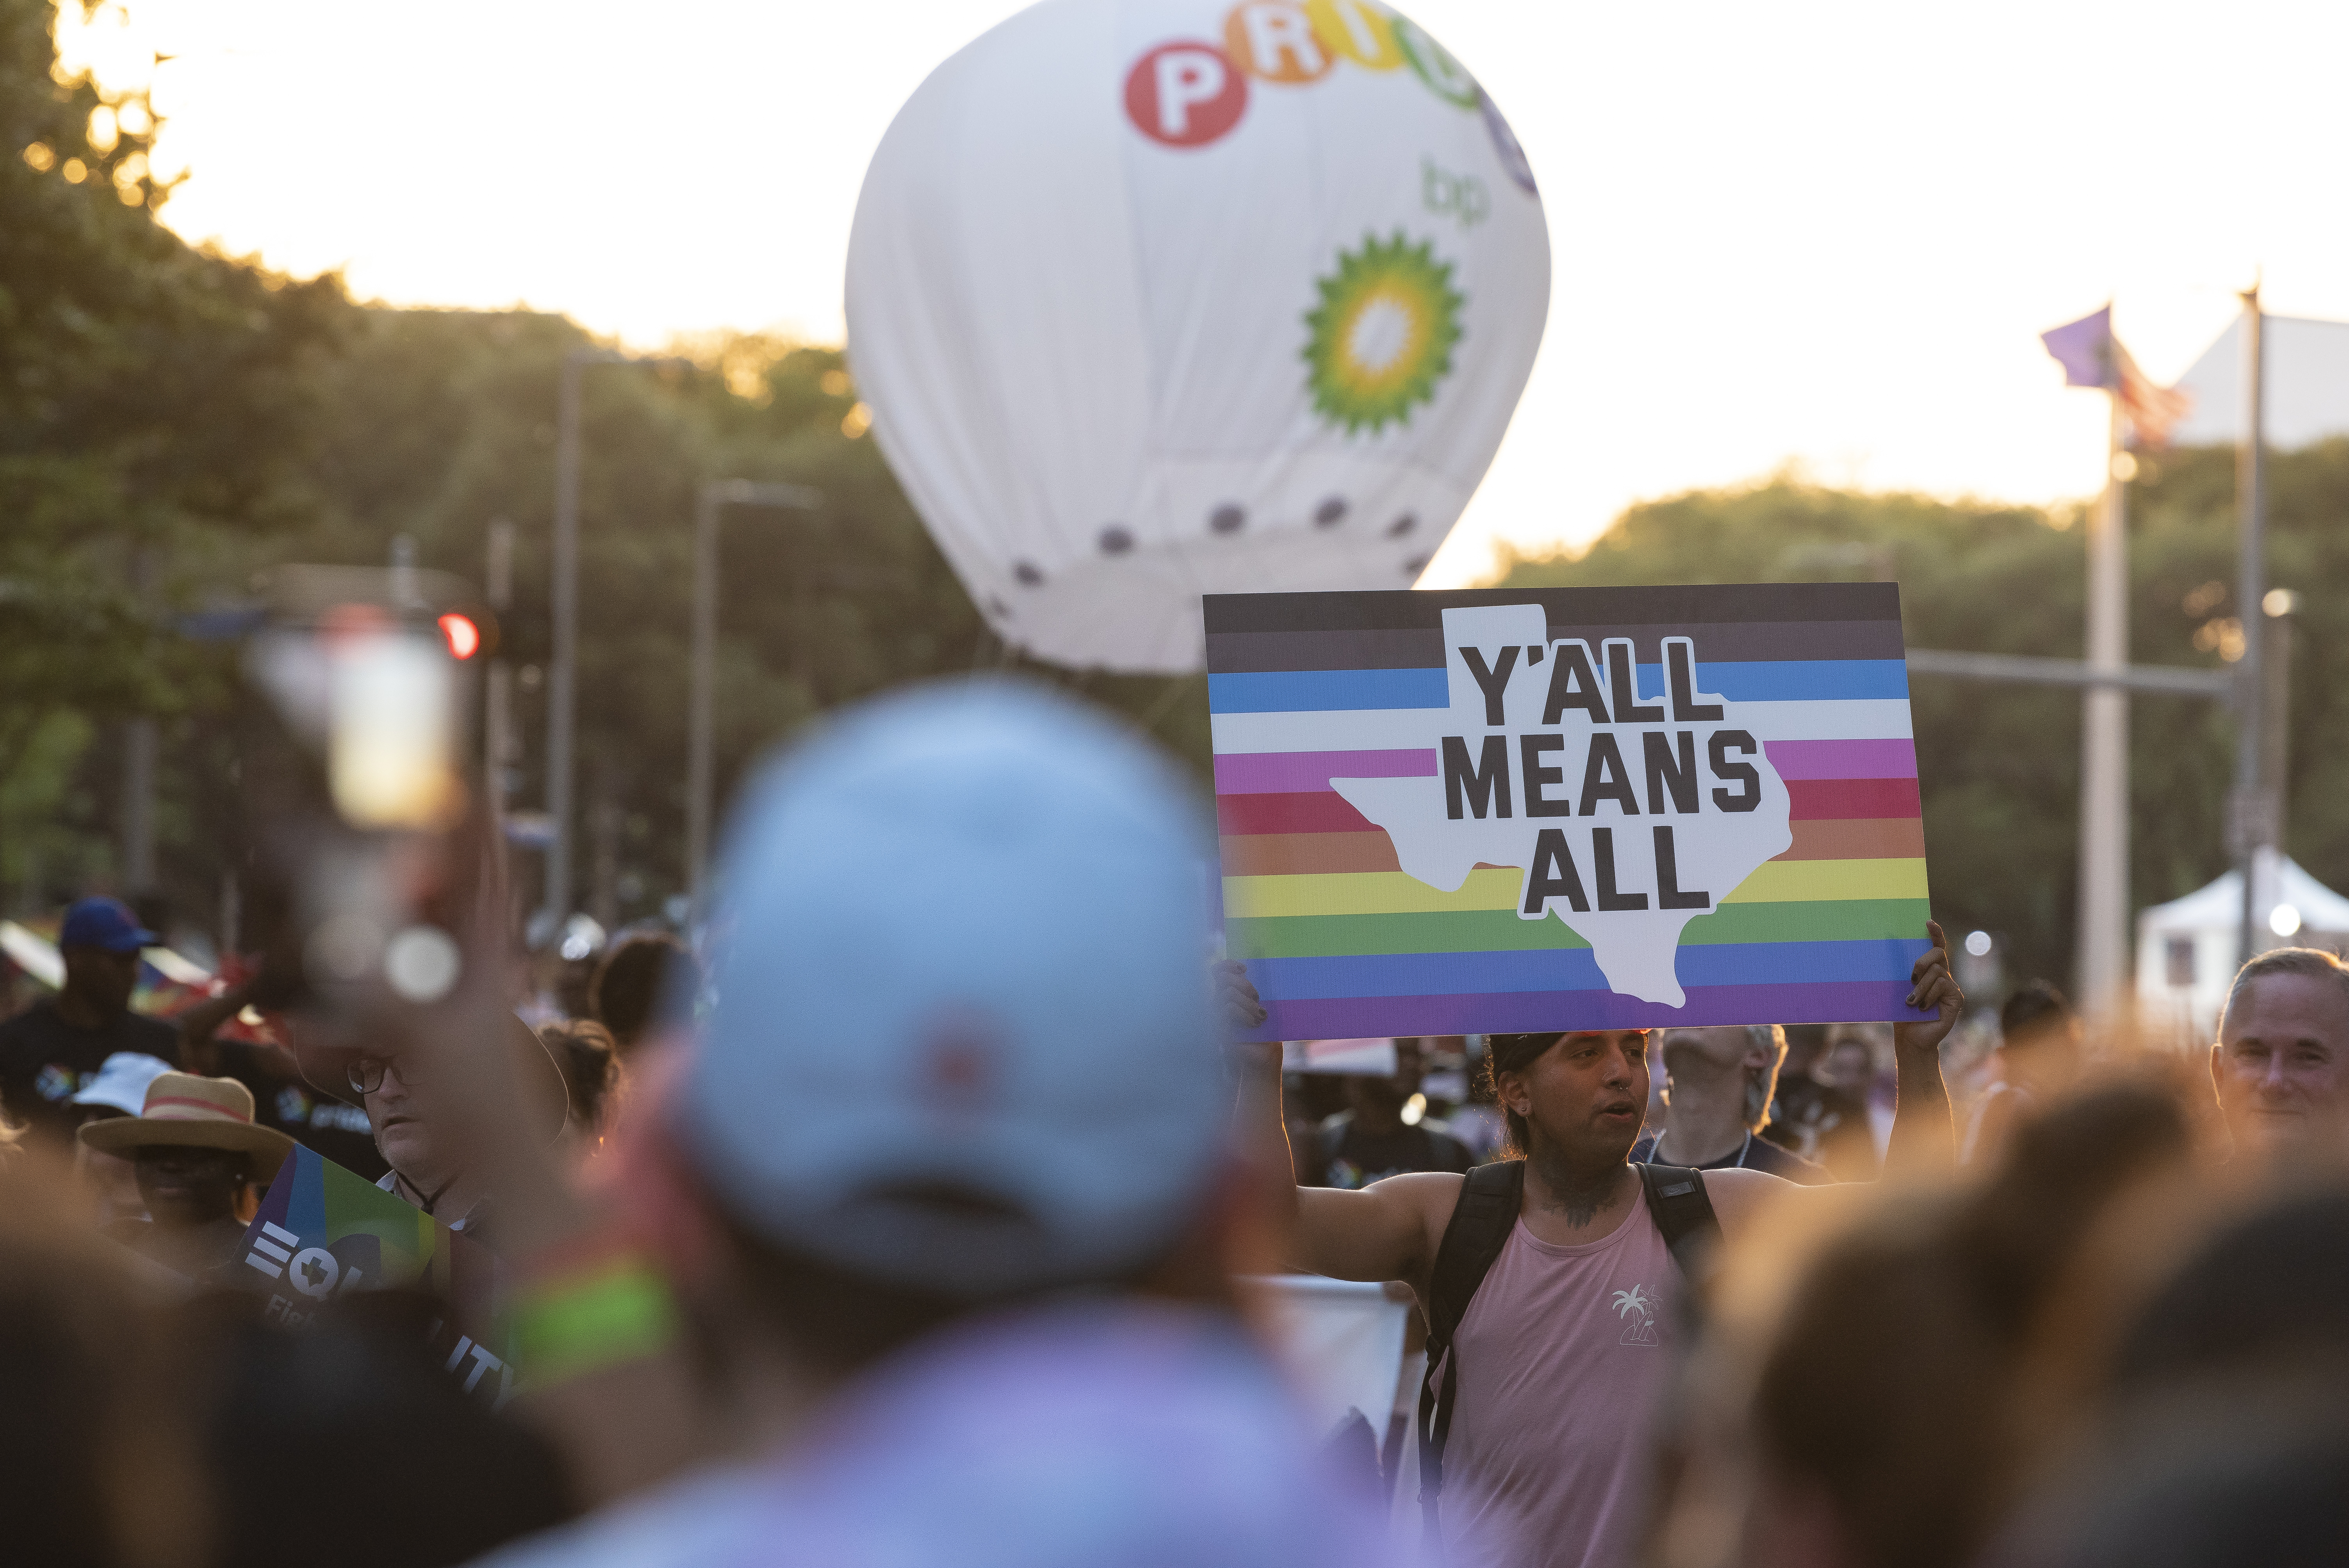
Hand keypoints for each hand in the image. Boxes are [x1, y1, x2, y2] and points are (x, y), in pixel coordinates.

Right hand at [1215, 958, 1266, 1035]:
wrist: (1263, 1060)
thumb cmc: (1265, 1035)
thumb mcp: (1264, 1009)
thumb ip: (1258, 993)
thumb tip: (1262, 965)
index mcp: (1229, 996)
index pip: (1218, 972)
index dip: (1228, 965)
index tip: (1244, 968)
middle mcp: (1219, 1004)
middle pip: (1222, 978)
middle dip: (1244, 984)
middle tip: (1257, 998)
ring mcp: (1216, 1016)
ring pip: (1228, 993)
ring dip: (1248, 1003)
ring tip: (1261, 1016)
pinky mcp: (1218, 1027)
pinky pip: (1228, 1009)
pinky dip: (1244, 1013)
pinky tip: (1254, 1024)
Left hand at [1895, 920, 1962, 1055]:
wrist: (1910, 1036)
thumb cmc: (1902, 1012)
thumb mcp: (1899, 988)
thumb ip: (1902, 972)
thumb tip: (1891, 947)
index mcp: (1929, 971)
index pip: (1936, 947)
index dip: (1935, 933)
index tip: (1928, 921)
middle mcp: (1943, 975)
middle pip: (1938, 953)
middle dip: (1921, 961)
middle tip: (1910, 977)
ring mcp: (1951, 987)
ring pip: (1937, 972)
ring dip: (1920, 987)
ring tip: (1911, 1002)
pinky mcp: (1956, 998)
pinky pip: (1943, 985)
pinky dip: (1928, 995)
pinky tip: (1922, 1008)